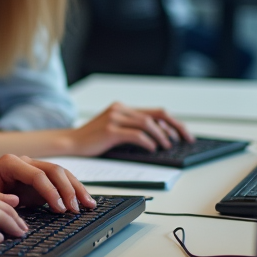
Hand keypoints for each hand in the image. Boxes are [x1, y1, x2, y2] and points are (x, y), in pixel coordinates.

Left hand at [0, 154, 95, 213]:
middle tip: (78, 209)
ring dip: (75, 188)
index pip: (38, 175)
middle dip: (69, 189)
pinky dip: (70, 191)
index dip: (50, 191)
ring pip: (60, 174)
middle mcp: (23, 163)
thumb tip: (15, 205)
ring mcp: (31, 171)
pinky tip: (81, 201)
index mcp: (10, 163)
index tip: (59, 208)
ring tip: (89, 204)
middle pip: (54, 171)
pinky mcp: (34, 181)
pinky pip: (56, 183)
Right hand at [63, 102, 194, 154]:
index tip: (184, 134)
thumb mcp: (115, 129)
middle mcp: (120, 109)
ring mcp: (114, 118)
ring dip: (162, 135)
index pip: (156, 112)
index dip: (173, 123)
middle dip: (175, 127)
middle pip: (156, 115)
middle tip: (185, 139)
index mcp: (123, 107)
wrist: (71, 143)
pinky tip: (153, 148)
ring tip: (169, 146)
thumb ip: (132, 128)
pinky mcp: (110, 130)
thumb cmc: (94, 140)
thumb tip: (161, 136)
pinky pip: (135, 134)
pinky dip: (148, 141)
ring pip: (147, 124)